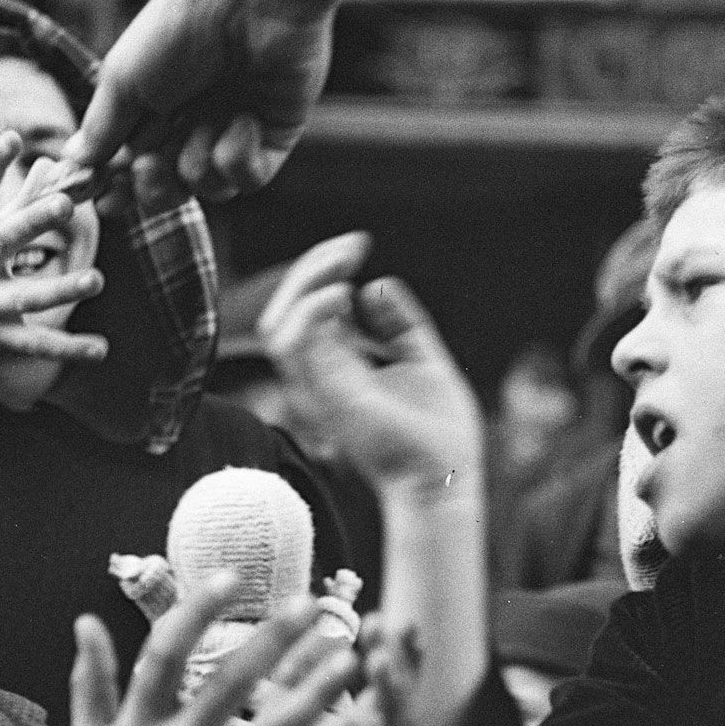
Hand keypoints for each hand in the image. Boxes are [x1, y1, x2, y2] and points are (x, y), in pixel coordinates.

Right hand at [0, 131, 107, 409]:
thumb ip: (20, 201)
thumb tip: (47, 161)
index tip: (14, 137)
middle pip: (6, 239)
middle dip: (33, 221)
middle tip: (66, 203)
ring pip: (27, 294)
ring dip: (62, 287)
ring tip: (96, 280)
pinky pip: (39, 344)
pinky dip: (71, 348)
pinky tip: (102, 349)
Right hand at [70, 0, 334, 201]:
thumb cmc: (180, 26)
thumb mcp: (125, 77)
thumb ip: (102, 126)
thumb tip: (75, 160)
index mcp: (155, 105)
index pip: (133, 166)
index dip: (121, 188)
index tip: (107, 199)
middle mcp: (194, 120)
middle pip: (169, 189)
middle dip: (155, 186)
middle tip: (151, 164)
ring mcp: (234, 130)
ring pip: (209, 189)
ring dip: (199, 162)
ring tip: (207, 121)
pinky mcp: (274, 137)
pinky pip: (249, 180)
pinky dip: (238, 156)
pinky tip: (243, 119)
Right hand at [72, 573, 359, 725]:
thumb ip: (91, 683)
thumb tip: (85, 621)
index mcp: (140, 722)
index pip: (165, 654)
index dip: (195, 611)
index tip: (232, 573)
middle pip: (229, 684)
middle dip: (270, 641)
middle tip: (308, 603)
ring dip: (315, 691)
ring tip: (351, 657)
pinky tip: (358, 719)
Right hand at [258, 232, 481, 491]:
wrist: (447, 479)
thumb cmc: (439, 433)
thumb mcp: (425, 361)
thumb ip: (401, 325)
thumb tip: (377, 285)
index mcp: (340, 368)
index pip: (308, 310)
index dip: (324, 270)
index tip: (358, 246)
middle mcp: (321, 377)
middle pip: (284, 311)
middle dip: (311, 268)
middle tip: (352, 246)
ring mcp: (320, 387)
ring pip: (278, 324)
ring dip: (306, 283)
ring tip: (345, 264)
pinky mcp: (327, 395)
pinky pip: (296, 344)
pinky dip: (313, 310)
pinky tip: (344, 295)